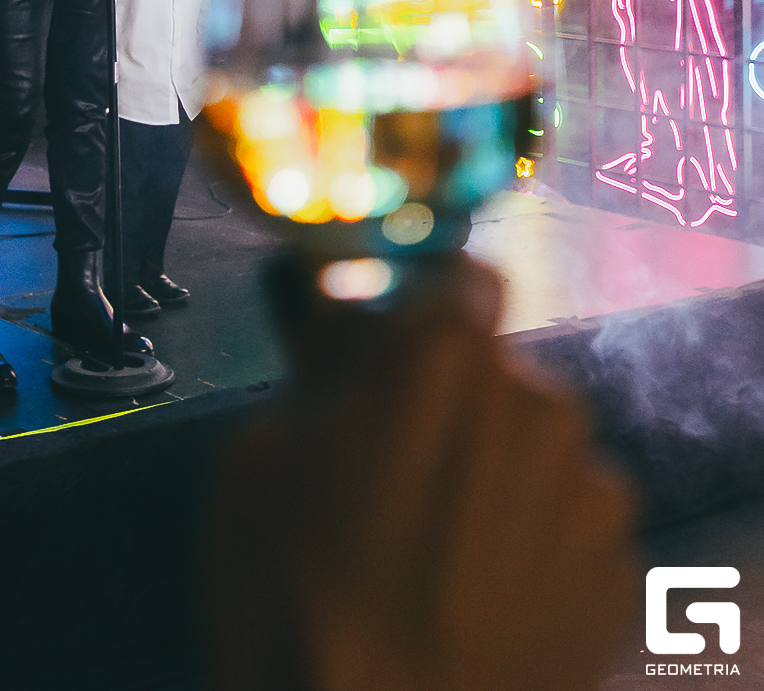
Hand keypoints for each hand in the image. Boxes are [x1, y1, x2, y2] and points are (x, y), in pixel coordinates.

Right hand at [206, 256, 634, 690]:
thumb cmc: (302, 604)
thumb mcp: (260, 455)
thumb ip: (312, 352)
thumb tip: (312, 281)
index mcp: (443, 354)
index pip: (455, 273)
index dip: (417, 302)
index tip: (383, 338)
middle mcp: (535, 401)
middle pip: (489, 369)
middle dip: (443, 399)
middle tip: (381, 466)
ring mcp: (587, 490)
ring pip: (530, 447)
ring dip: (488, 471)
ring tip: (425, 545)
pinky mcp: (617, 571)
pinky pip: (566, 524)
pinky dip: (528, 543)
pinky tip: (470, 589)